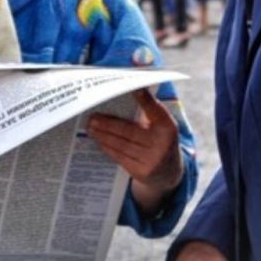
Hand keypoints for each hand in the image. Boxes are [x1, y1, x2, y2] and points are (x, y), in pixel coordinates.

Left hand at [87, 89, 182, 213]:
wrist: (169, 172)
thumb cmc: (160, 140)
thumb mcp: (162, 125)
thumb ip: (149, 109)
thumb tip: (129, 89)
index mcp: (168, 127)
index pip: (155, 110)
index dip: (145, 99)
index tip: (134, 88)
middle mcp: (162, 143)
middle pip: (130, 130)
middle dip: (108, 124)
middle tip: (91, 117)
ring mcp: (152, 159)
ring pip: (121, 145)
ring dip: (103, 136)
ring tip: (91, 128)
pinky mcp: (141, 171)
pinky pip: (120, 157)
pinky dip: (108, 148)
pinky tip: (99, 141)